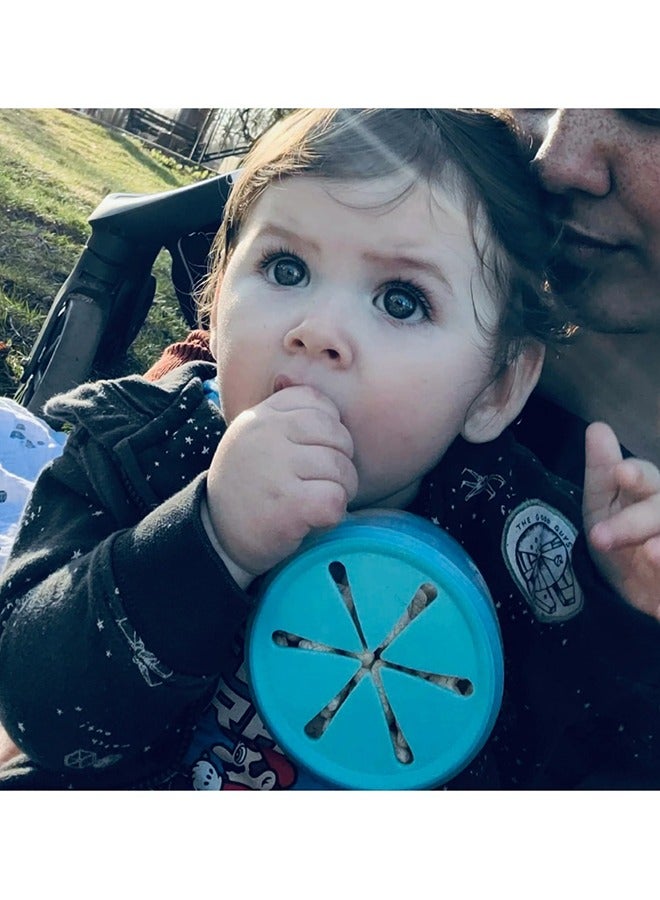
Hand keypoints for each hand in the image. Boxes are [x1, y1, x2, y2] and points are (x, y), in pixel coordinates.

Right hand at [205, 385, 357, 578]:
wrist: (217, 535)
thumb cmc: (247, 485)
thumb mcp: (252, 438)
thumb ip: (277, 411)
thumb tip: (289, 377)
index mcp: (262, 416)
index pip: (317, 402)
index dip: (330, 428)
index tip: (317, 451)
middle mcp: (267, 435)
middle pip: (337, 436)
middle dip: (343, 462)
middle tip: (326, 482)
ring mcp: (276, 468)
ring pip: (341, 469)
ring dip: (341, 491)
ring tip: (319, 501)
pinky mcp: (288, 505)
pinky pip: (335, 499)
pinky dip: (334, 513)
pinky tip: (316, 518)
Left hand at [583, 421, 659, 619]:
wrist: (625, 588)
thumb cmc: (617, 534)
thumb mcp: (603, 503)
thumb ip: (602, 471)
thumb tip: (597, 428)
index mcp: (651, 494)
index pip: (647, 479)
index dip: (638, 476)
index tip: (621, 473)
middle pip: (659, 512)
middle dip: (633, 523)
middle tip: (600, 537)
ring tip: (652, 553)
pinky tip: (658, 606)